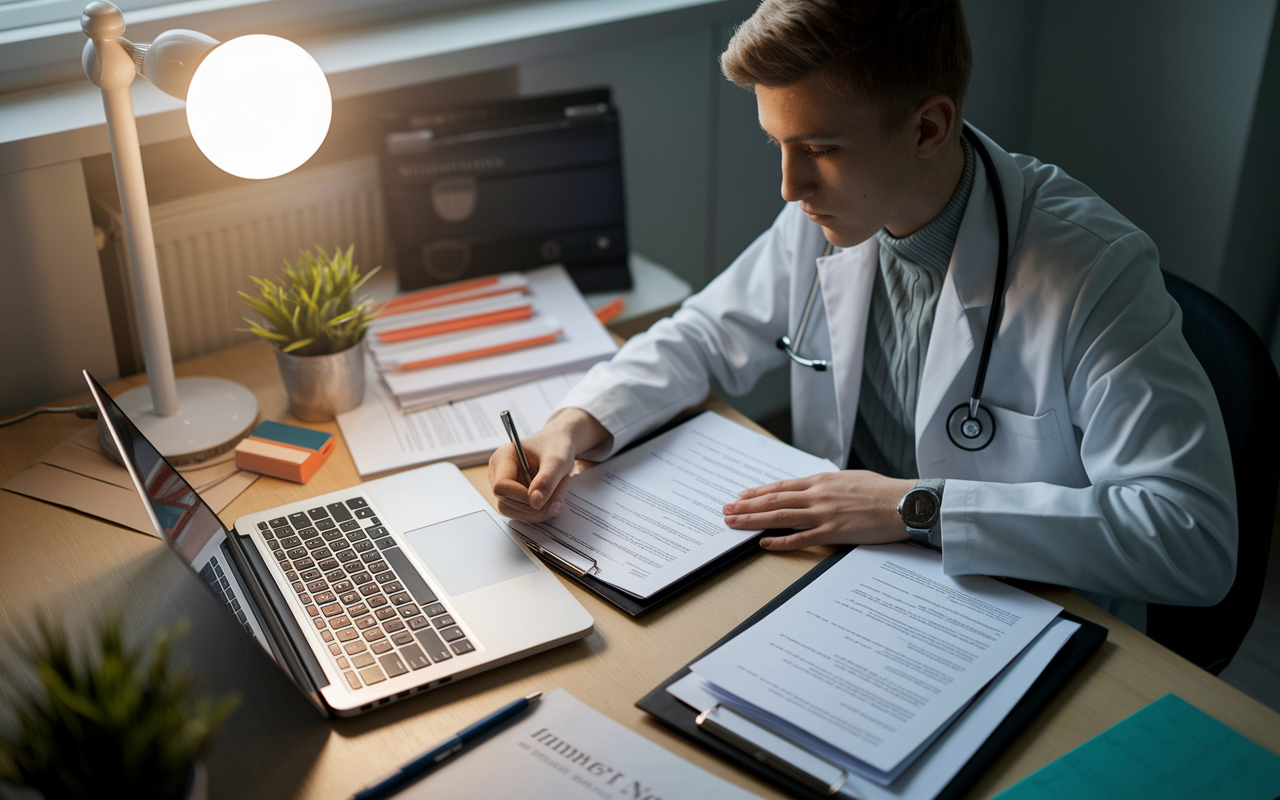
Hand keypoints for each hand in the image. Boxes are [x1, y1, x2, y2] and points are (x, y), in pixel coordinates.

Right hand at [488, 408, 610, 522]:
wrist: (560, 443)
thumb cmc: (556, 445)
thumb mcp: (557, 461)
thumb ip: (546, 481)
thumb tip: (535, 503)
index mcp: (502, 458)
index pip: (501, 486)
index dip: (523, 496)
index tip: (546, 495)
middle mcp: (498, 473)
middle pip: (506, 503)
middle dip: (535, 506)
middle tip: (559, 495)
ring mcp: (505, 486)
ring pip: (514, 511)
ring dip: (539, 511)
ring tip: (558, 493)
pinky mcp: (514, 496)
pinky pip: (523, 512)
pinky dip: (540, 510)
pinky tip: (553, 496)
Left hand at [722, 470, 916, 549]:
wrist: (905, 502)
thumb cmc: (882, 490)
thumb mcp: (850, 479)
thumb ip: (829, 485)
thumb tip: (817, 487)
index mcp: (822, 480)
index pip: (782, 486)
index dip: (758, 492)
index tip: (741, 495)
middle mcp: (818, 495)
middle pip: (774, 500)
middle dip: (746, 506)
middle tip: (726, 509)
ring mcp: (824, 513)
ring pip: (780, 516)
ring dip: (753, 520)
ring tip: (733, 523)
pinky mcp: (833, 532)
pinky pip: (800, 538)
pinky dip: (780, 541)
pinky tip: (764, 543)